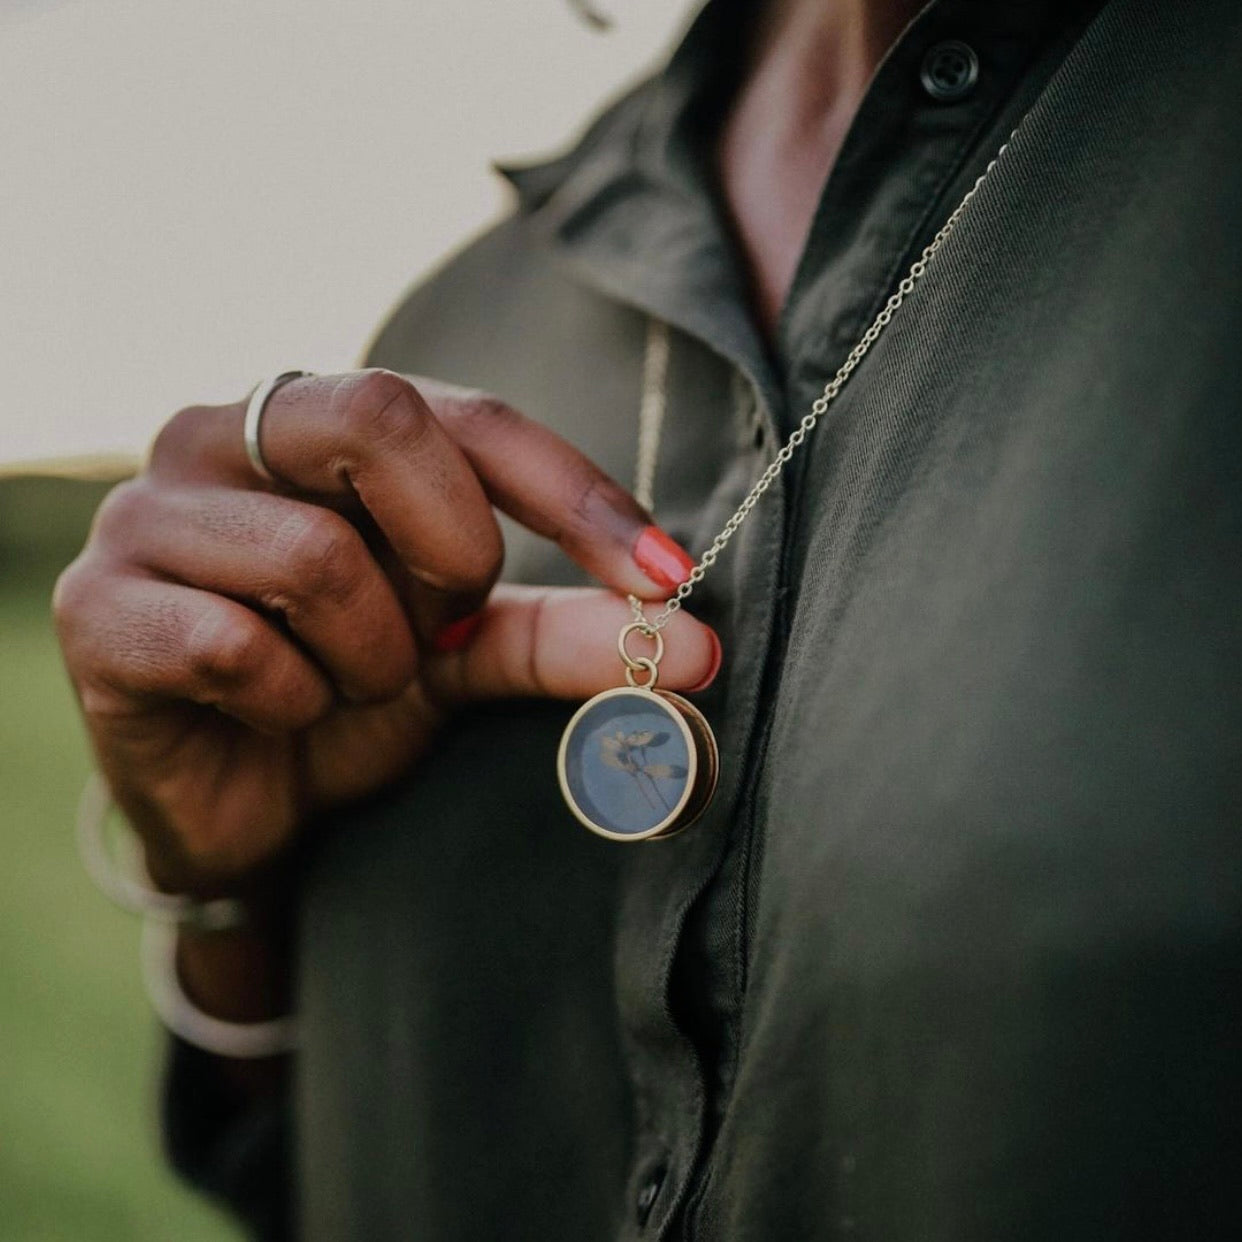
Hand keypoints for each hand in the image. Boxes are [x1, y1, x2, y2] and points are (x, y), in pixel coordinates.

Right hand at [54, 371, 718, 893]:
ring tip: (346, 685)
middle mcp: (228, 433)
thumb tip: (699, 647)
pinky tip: (278, 714)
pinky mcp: (97, 610)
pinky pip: (234, 646)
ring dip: (370, 655)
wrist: (244, 806)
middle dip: (452, 549)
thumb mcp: (471, 654)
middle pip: (381, 418)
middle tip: (445, 626)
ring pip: (314, 557)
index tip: (665, 577)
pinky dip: (293, 703)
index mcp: (326, 420)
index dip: (575, 493)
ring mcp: (149, 512)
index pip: (469, 414)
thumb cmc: (353, 693)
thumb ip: (571, 634)